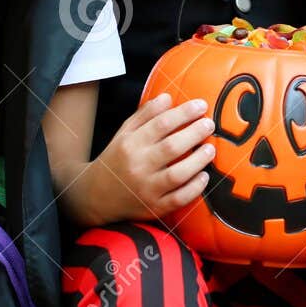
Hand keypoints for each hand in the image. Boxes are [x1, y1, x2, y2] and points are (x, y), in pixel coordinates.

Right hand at [87, 93, 215, 223]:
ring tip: (210, 149)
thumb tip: (168, 98)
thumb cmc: (116, 159)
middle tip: (209, 124)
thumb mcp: (124, 133)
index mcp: (130, 144)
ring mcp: (147, 189)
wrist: (95, 196)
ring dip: (198, 160)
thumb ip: (146, 115)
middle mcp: (138, 166)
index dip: (184, 113)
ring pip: (177, 174)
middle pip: (171, 147)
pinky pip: (178, 199)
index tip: (201, 105)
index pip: (161, 124)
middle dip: (195, 133)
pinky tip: (203, 176)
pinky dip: (194, 188)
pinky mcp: (154, 208)